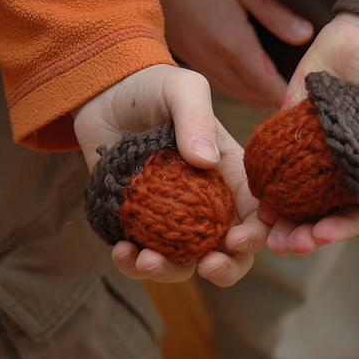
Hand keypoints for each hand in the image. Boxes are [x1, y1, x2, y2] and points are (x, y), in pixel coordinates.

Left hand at [74, 65, 268, 285]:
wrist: (104, 93)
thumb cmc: (152, 87)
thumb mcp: (182, 89)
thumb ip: (196, 118)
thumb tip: (205, 160)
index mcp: (228, 173)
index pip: (254, 213)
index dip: (255, 235)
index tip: (235, 240)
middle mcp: (205, 202)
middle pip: (229, 250)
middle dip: (226, 269)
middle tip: (207, 266)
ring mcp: (171, 216)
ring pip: (185, 261)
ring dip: (172, 271)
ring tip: (146, 260)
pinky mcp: (138, 222)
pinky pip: (142, 255)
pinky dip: (134, 263)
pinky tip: (122, 251)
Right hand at [131, 0, 312, 107]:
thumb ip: (274, 13)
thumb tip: (304, 37)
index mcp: (231, 43)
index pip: (265, 85)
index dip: (285, 96)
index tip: (303, 100)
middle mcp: (212, 59)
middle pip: (249, 94)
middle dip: (271, 101)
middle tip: (292, 104)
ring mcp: (195, 59)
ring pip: (231, 91)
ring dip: (252, 98)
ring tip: (272, 101)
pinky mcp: (184, 54)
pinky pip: (214, 81)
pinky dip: (234, 89)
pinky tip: (243, 85)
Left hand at [264, 13, 358, 254]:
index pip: (357, 214)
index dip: (340, 229)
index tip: (317, 236)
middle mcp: (344, 172)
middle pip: (322, 213)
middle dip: (302, 233)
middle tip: (281, 245)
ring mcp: (316, 154)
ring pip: (296, 196)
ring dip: (281, 217)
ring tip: (262, 230)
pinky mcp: (292, 133)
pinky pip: (276, 163)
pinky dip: (266, 181)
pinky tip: (252, 193)